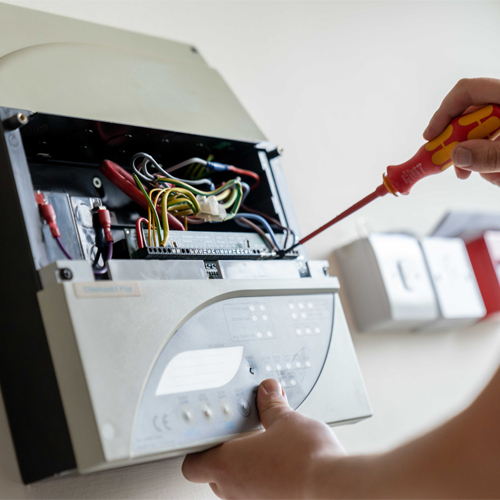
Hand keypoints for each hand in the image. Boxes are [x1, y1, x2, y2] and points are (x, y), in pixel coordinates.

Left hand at [182, 378, 345, 498]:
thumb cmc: (306, 459)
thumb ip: (271, 405)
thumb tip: (267, 392)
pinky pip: (257, 493)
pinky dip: (264, 480)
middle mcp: (234, 490)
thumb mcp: (286, 419)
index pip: (192, 464)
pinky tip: (281, 465)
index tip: (206, 435)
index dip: (196, 448)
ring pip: (236, 486)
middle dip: (226, 453)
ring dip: (246, 468)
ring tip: (265, 447)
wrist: (334, 487)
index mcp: (227, 464)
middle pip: (213, 474)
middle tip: (241, 434)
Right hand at [423, 77, 499, 186]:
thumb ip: (490, 155)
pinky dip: (490, 164)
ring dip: (476, 160)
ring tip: (488, 177)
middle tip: (454, 167)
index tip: (431, 137)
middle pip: (469, 117)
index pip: (467, 91)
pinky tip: (498, 174)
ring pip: (480, 136)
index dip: (444, 113)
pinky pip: (492, 145)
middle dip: (459, 145)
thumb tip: (457, 155)